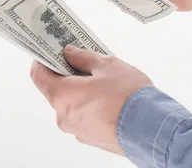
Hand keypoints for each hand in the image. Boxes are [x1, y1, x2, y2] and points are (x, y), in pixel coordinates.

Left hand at [30, 45, 152, 154]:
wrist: (153, 130)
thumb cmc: (130, 97)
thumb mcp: (107, 66)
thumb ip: (84, 58)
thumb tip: (71, 53)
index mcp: (63, 96)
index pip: (38, 76)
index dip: (41, 61)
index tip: (48, 52)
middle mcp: (64, 117)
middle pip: (55, 91)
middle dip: (66, 75)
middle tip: (79, 60)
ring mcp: (77, 131)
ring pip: (71, 105)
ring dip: (80, 91)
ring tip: (100, 79)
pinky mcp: (92, 139)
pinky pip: (84, 117)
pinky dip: (90, 106)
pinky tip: (108, 97)